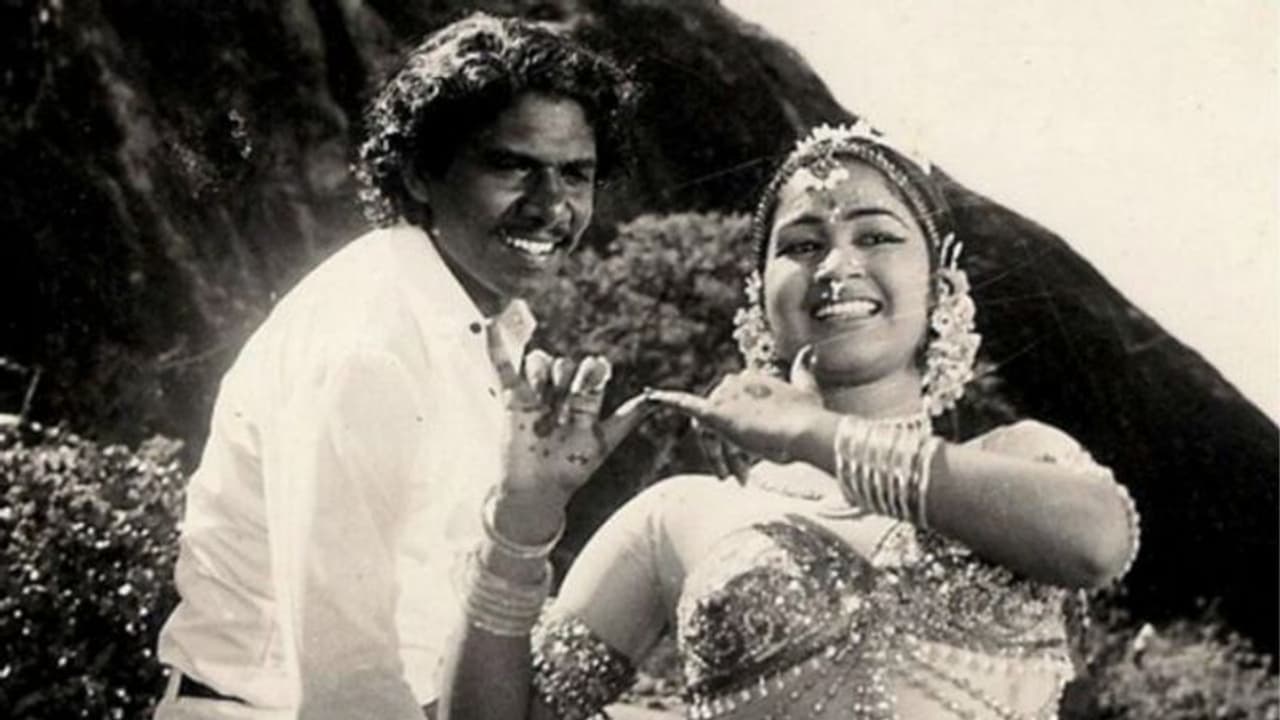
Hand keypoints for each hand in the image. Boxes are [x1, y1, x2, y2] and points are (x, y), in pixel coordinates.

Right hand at [486, 320, 647, 509]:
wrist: (537, 490)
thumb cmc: (572, 468)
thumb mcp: (603, 443)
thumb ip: (626, 419)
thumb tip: (655, 399)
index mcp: (585, 399)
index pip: (592, 372)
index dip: (595, 371)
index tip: (599, 371)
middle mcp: (562, 393)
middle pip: (567, 365)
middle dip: (569, 380)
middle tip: (565, 407)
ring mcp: (537, 394)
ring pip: (542, 362)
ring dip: (543, 375)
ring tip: (541, 401)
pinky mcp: (512, 398)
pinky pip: (504, 367)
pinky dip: (497, 345)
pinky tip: (493, 324)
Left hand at [647, 347, 826, 480]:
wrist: (805, 430)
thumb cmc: (809, 417)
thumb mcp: (807, 390)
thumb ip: (804, 370)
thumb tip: (808, 350)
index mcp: (751, 379)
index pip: (734, 410)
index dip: (741, 437)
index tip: (752, 459)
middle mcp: (735, 383)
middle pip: (719, 424)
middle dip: (728, 452)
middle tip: (739, 476)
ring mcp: (725, 397)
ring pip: (710, 432)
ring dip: (718, 457)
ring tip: (731, 477)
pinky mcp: (716, 413)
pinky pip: (686, 404)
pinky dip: (667, 399)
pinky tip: (652, 396)